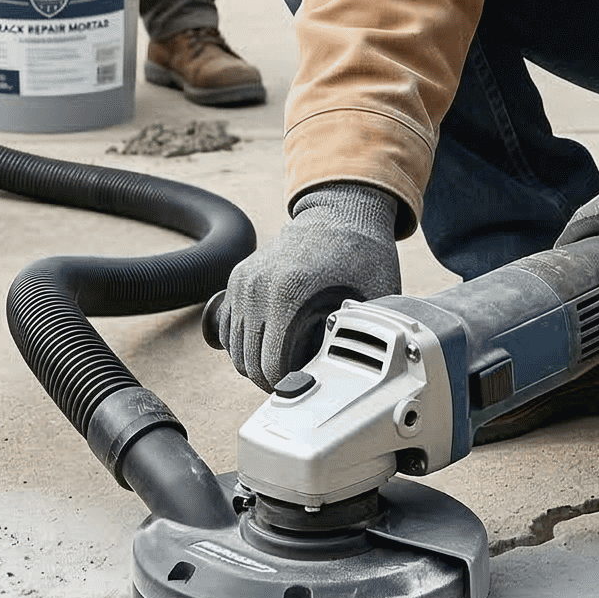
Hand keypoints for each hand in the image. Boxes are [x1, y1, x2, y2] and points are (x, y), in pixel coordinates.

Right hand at [220, 182, 401, 388]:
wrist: (341, 212)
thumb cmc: (360, 255)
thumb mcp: (369, 303)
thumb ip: (357, 343)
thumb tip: (351, 382)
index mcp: (288, 296)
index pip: (271, 368)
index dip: (291, 385)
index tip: (309, 383)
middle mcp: (258, 289)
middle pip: (249, 363)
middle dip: (273, 379)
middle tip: (300, 378)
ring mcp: (244, 282)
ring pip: (235, 349)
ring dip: (257, 362)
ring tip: (286, 362)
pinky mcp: (238, 277)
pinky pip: (229, 327)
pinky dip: (244, 342)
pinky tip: (270, 342)